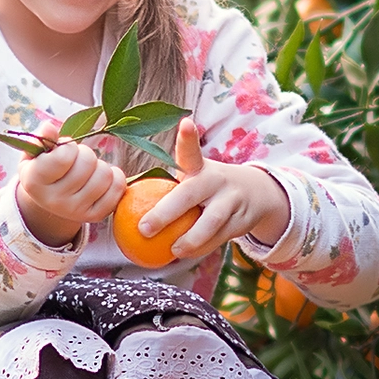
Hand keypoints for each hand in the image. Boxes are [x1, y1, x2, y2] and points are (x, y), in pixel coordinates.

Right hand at [15, 141, 124, 248]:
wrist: (49, 201)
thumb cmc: (43, 170)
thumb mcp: (33, 154)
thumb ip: (40, 139)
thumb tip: (49, 127)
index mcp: (34, 182)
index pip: (64, 157)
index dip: (70, 147)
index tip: (65, 150)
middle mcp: (54, 201)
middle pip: (88, 162)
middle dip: (85, 154)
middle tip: (77, 160)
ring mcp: (76, 211)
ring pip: (106, 174)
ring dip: (100, 165)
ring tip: (88, 170)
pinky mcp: (95, 216)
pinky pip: (118, 188)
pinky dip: (115, 177)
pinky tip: (101, 178)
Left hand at [146, 120, 291, 259]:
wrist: (257, 193)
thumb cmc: (208, 187)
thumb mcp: (194, 178)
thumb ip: (168, 187)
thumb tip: (121, 203)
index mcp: (200, 167)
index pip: (192, 151)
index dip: (189, 137)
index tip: (186, 123)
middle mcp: (216, 179)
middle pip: (191, 194)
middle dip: (166, 212)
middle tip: (144, 228)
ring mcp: (232, 199)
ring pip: (211, 221)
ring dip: (190, 239)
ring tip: (172, 249)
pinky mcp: (242, 220)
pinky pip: (219, 238)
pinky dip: (202, 249)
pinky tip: (186, 255)